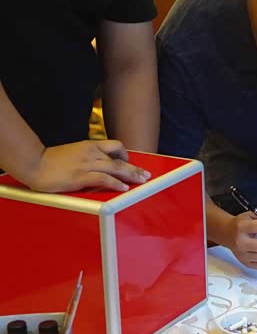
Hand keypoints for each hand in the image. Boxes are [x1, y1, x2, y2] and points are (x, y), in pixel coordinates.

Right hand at [28, 140, 150, 192]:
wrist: (34, 163)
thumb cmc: (51, 160)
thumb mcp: (73, 153)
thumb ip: (87, 158)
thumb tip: (98, 168)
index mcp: (90, 146)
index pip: (114, 145)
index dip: (125, 154)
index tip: (130, 161)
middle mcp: (92, 153)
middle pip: (120, 158)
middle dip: (135, 167)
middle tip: (146, 175)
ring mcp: (87, 164)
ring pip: (116, 168)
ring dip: (131, 175)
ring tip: (142, 181)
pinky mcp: (81, 176)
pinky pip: (103, 179)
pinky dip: (116, 183)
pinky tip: (123, 188)